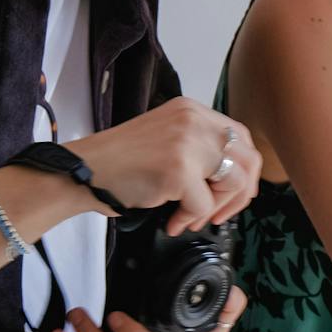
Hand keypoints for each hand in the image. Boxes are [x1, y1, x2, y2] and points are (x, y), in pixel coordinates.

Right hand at [64, 98, 261, 236]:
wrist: (83, 171)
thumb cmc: (120, 164)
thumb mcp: (168, 140)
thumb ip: (199, 149)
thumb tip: (233, 181)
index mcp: (192, 111)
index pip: (240, 137)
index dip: (243, 170)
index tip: (232, 193)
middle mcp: (194, 120)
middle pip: (247, 159)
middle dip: (240, 194)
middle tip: (221, 214)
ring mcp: (188, 143)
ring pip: (233, 182)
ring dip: (215, 208)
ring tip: (191, 216)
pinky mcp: (179, 169)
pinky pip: (204, 204)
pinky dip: (190, 219)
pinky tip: (172, 221)